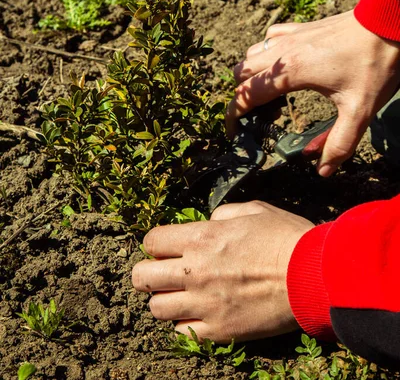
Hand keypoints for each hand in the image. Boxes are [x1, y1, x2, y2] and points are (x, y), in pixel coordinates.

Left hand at [131, 200, 312, 342]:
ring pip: (157, 309)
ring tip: (182, 295)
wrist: (313, 274)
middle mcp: (195, 270)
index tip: (167, 248)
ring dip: (165, 300)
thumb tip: (207, 223)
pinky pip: (183, 333)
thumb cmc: (285, 237)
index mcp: (201, 237)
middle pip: (142, 278)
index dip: (156, 244)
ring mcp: (205, 303)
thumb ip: (221, 215)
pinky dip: (185, 324)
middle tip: (165, 273)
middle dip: (149, 273)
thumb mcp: (253, 210)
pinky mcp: (220, 330)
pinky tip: (200, 314)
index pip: (151, 241)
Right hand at [226, 11, 399, 176]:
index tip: (234, 131)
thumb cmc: (374, 63)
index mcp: (290, 72)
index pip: (245, 94)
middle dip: (242, 96)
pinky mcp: (301, 27)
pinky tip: (284, 65)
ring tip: (274, 95)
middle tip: (263, 115)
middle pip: (240, 73)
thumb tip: (324, 171)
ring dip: (252, 75)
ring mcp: (290, 36)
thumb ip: (340, 143)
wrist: (388, 21)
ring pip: (251, 54)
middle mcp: (282, 52)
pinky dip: (266, 53)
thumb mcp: (360, 110)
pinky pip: (269, 38)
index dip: (234, 115)